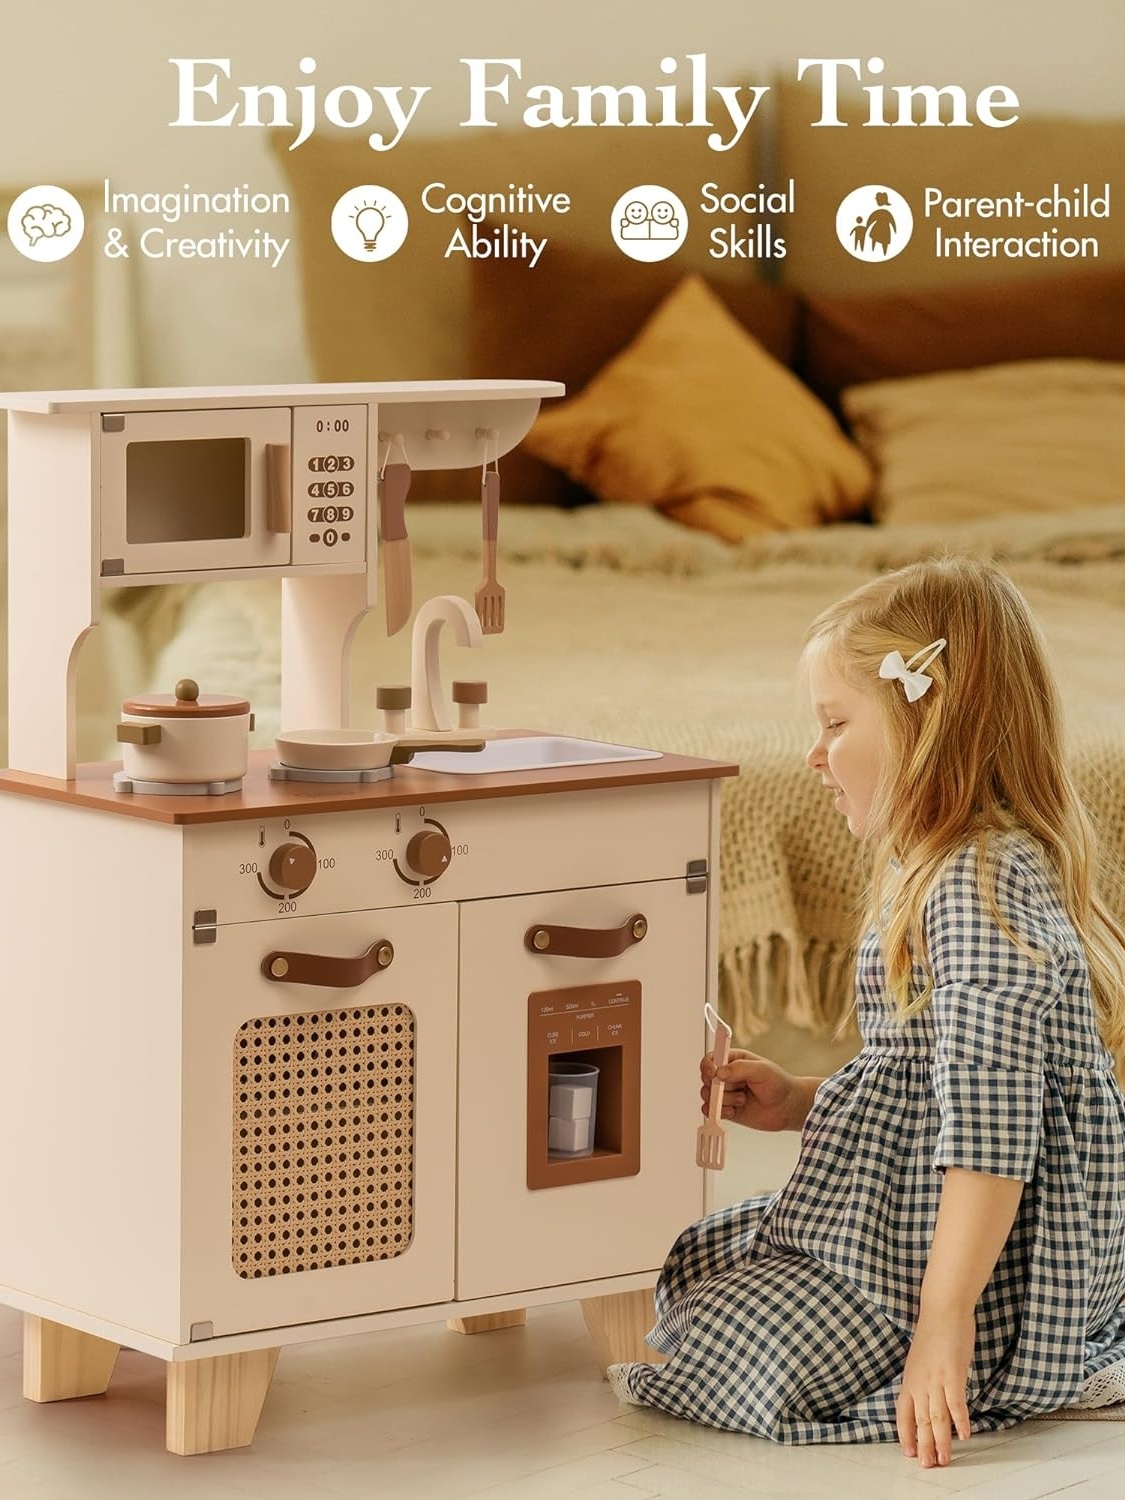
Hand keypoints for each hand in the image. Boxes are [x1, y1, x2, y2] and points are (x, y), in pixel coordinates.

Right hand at [699, 1049, 799, 1132]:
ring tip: (742, 1100)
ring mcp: (726, 1094)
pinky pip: (711, 1111)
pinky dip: (720, 1112)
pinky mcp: (727, 1109)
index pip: (711, 1059)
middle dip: (717, 1086)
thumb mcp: (761, 1070)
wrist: (787, 1107)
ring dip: (724, 1100)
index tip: (712, 1072)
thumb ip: (739, 1068)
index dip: (707, 1065)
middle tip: (736, 1088)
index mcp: (733, 1060)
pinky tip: (734, 1111)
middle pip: (706, 1079)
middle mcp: (727, 1076)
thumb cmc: (778, 1084)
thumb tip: (718, 1072)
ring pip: (708, 1096)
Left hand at [896, 1305, 974, 1467]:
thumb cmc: (934, 1332)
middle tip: (927, 1466)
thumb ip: (923, 1380)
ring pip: (937, 1418)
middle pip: (921, 1421)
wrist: (942, 1309)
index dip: (906, 1434)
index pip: (903, 1414)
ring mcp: (935, 1379)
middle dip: (924, 1446)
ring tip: (943, 1460)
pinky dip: (961, 1421)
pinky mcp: (952, 1374)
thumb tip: (930, 1397)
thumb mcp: (921, 1360)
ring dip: (941, 1441)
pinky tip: (965, 1435)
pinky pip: (955, 1403)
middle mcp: (919, 1383)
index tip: (908, 1452)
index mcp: (910, 1379)